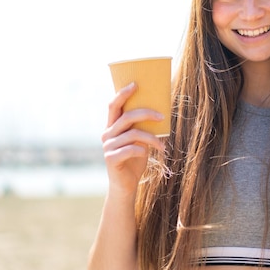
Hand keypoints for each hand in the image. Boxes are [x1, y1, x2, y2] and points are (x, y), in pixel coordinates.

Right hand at [101, 82, 165, 196]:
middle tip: (162, 117)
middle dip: (146, 113)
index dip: (123, 93)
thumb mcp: (140, 141)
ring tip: (162, 146)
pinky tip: (148, 155)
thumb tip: (159, 112)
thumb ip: (142, 128)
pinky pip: (131, 149)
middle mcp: (107, 134)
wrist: (125, 186)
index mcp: (112, 127)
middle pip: (126, 116)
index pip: (114, 105)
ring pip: (133, 134)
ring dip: (152, 139)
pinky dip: (143, 151)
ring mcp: (107, 147)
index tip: (136, 84)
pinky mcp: (111, 159)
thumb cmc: (134, 160)